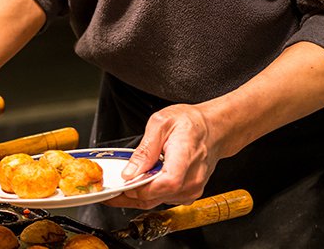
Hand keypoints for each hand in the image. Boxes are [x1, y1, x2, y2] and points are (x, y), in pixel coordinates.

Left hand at [104, 103, 220, 208]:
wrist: (212, 129)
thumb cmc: (190, 123)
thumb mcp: (161, 123)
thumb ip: (145, 149)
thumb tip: (130, 172)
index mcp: (187, 157)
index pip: (167, 182)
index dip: (143, 187)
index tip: (124, 185)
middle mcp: (193, 178)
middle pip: (159, 196)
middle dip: (131, 196)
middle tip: (111, 192)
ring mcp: (193, 188)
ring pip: (159, 201)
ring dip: (138, 197)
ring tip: (120, 189)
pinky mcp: (189, 193)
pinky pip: (164, 200)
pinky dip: (149, 196)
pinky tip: (138, 187)